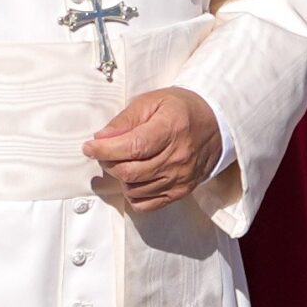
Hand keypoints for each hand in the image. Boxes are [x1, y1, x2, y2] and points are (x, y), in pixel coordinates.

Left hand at [83, 88, 222, 211]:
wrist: (216, 124)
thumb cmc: (181, 109)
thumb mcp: (152, 101)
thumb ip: (125, 120)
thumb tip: (101, 137)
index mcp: (170, 129)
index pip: (132, 147)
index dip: (105, 150)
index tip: (89, 147)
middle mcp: (178, 157)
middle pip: (130, 172)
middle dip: (108, 163)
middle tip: (103, 152)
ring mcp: (180, 178)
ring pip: (135, 190)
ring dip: (119, 178)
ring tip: (121, 161)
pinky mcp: (181, 192)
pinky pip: (148, 204)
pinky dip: (133, 194)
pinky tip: (133, 179)